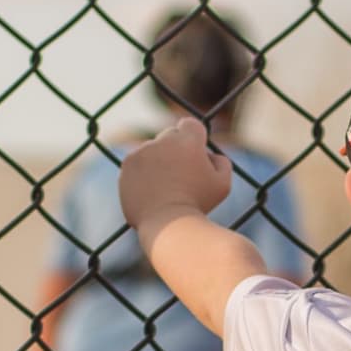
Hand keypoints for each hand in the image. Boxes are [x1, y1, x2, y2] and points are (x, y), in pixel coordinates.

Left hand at [119, 117, 233, 230]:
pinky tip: (152, 190)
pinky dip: (142, 173)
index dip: (194, 138)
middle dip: (175, 150)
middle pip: (170, 136)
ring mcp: (143, 151)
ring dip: (158, 161)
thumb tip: (210, 155)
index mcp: (188, 140)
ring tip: (165, 187)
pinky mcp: (128, 165)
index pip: (191, 125)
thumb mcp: (223, 184)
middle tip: (181, 174)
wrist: (168, 225)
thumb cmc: (199, 204)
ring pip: (152, 149)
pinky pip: (137, 163)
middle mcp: (163, 140)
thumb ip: (221, 162)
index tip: (194, 154)